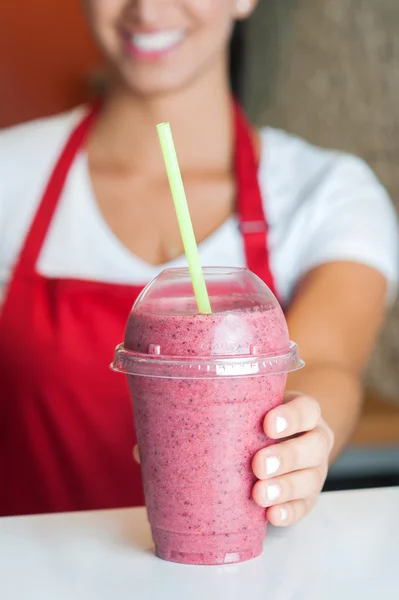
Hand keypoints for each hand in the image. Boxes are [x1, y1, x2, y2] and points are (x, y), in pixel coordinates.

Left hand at [252, 392, 333, 526]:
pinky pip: (303, 507)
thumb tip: (206, 412)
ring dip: (285, 488)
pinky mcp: (308, 498)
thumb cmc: (258, 421)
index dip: (292, 417)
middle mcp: (316, 440)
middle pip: (313, 447)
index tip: (268, 425)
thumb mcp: (256, 409)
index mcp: (306, 414)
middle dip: (286, 457)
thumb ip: (243, 409)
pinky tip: (271, 514)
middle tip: (259, 465)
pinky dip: (288, 512)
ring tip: (259, 494)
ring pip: (310, 480)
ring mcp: (315, 471)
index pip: (307, 410)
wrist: (271, 446)